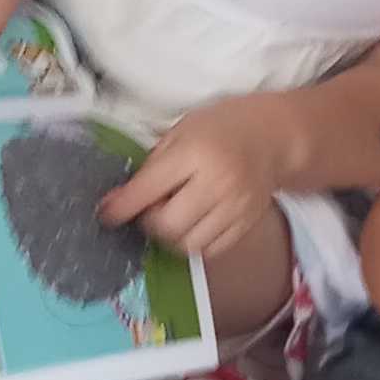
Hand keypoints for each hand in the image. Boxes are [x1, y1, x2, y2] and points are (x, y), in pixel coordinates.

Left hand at [101, 98, 281, 260]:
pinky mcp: (246, 224)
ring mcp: (236, 208)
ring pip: (188, 245)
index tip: (105, 215)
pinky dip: (192, 244)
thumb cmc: (220, 128)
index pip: (146, 191)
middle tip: (147, 211)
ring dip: (169, 238)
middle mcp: (218, 183)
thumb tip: (117, 201)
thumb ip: (151, 166)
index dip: (120, 208)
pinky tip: (190, 225)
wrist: (273, 137)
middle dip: (148, 224)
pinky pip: (210, 251)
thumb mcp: (180, 131)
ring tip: (169, 217)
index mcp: (195, 153)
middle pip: (167, 226)